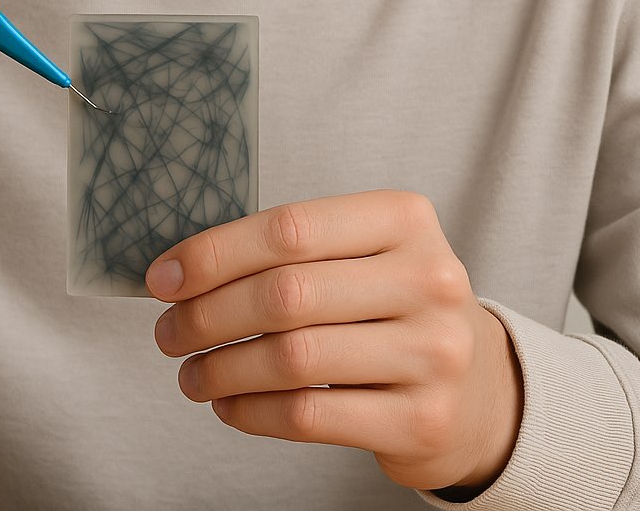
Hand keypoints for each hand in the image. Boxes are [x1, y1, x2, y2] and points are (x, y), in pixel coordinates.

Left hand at [146, 189, 523, 495]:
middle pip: (286, 294)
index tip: (163, 277)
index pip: (290, 228)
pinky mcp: (422, 420)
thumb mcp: (363, 254)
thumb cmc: (391, 305)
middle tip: (168, 332)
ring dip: (222, 368)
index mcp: (405, 219)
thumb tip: (179, 270)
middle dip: (207, 315)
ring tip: (192, 373)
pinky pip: (310, 416)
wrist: (476, 387)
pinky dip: (252, 412)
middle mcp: (428, 279)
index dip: (215, 253)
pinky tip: (229, 404)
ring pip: (293, 360)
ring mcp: (432, 353)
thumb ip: (292, 251)